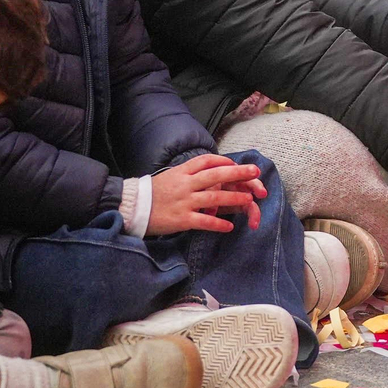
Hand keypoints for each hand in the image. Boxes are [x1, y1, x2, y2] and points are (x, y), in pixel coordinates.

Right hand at [146, 154, 267, 235]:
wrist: (132, 207)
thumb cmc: (151, 193)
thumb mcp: (170, 176)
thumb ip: (187, 174)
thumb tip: (207, 172)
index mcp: (182, 172)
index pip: (206, 161)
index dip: (223, 161)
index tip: (235, 164)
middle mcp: (185, 185)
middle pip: (216, 176)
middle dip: (238, 173)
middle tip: (255, 171)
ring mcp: (184, 202)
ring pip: (214, 199)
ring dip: (234, 198)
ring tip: (249, 199)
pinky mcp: (182, 219)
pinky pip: (205, 222)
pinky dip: (218, 224)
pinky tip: (229, 227)